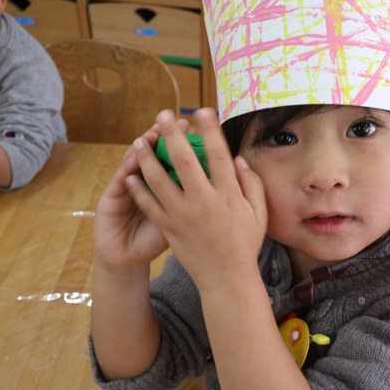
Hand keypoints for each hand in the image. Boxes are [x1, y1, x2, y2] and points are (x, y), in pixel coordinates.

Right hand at [93, 111, 189, 271]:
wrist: (125, 259)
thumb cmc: (154, 240)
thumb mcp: (179, 222)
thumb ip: (191, 200)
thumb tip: (213, 181)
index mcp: (164, 188)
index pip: (175, 160)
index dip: (185, 144)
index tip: (196, 128)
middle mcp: (145, 183)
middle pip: (156, 155)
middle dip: (166, 138)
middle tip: (175, 121)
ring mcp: (127, 188)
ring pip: (136, 162)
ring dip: (144, 147)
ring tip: (153, 133)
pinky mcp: (111, 199)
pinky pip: (120, 181)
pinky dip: (127, 169)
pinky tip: (134, 159)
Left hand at [125, 108, 267, 290]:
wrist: (226, 278)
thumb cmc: (245, 244)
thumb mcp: (259, 213)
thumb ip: (251, 184)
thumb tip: (237, 160)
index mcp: (228, 195)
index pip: (218, 154)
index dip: (210, 130)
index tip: (202, 111)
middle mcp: (204, 201)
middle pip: (184, 160)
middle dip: (172, 134)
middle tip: (163, 115)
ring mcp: (183, 215)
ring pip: (159, 180)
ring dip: (147, 157)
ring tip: (140, 140)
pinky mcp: (169, 228)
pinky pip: (149, 205)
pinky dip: (138, 189)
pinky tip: (131, 175)